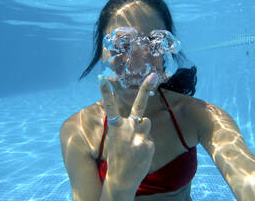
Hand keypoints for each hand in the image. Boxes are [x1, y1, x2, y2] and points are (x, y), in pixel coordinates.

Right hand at [98, 73, 157, 190]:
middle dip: (145, 87)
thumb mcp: (117, 140)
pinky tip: (140, 153)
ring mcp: (138, 136)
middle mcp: (127, 128)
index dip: (106, 91)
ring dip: (143, 130)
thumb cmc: (118, 157)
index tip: (102, 78)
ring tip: (136, 144)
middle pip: (139, 105)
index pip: (109, 106)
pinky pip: (149, 137)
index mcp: (115, 127)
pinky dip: (146, 144)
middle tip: (153, 74)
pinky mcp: (148, 143)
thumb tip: (144, 119)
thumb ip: (128, 127)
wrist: (122, 179)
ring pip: (147, 122)